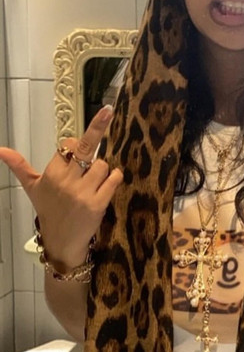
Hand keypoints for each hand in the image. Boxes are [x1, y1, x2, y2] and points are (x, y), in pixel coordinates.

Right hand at [0, 106, 122, 270]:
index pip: (68, 145)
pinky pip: (115, 179)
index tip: (75, 151)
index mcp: (51, 174)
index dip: (75, 145)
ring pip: (103, 165)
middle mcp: (66, 181)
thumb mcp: (32, 188)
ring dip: (104, 170)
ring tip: (93, 183)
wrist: (62, 241)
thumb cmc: (49, 211)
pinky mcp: (99, 203)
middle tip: (107, 110)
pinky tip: (109, 183)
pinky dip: (116, 178)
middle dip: (98, 127)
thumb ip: (20, 166)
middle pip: (87, 148)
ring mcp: (83, 192)